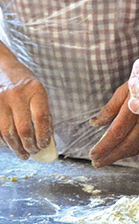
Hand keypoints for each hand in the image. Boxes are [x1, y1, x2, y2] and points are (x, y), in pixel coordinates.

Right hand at [0, 43, 52, 158]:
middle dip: (29, 145)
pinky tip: (10, 145)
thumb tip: (48, 142)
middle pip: (23, 128)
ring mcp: (0, 100)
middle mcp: (17, 95)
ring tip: (24, 154)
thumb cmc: (26, 86)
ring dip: (16, 147)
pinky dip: (4, 141)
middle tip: (33, 152)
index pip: (41, 118)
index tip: (44, 146)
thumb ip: (44, 116)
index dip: (43, 136)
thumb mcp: (39, 95)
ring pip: (7, 132)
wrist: (3, 68)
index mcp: (35, 91)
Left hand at [89, 81, 138, 166]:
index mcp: (134, 106)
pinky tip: (128, 151)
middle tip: (97, 163)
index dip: (105, 145)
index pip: (117, 131)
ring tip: (108, 158)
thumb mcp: (125, 89)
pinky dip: (138, 147)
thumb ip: (111, 108)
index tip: (93, 155)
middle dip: (112, 155)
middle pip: (128, 143)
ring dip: (123, 154)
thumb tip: (94, 123)